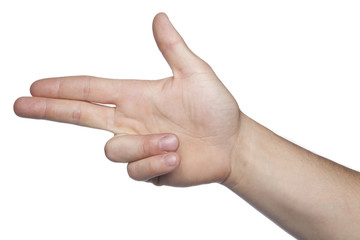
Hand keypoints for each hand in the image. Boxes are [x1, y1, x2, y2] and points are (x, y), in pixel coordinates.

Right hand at [14, 13, 241, 186]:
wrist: (232, 143)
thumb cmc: (217, 109)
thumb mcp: (196, 73)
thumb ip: (173, 48)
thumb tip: (159, 17)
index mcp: (137, 97)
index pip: (91, 89)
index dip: (63, 88)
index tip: (36, 86)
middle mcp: (131, 121)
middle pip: (81, 116)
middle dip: (50, 110)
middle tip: (20, 104)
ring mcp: (139, 146)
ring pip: (114, 150)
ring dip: (144, 145)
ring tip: (175, 141)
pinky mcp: (149, 169)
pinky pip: (136, 170)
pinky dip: (157, 163)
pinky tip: (177, 156)